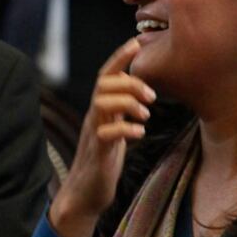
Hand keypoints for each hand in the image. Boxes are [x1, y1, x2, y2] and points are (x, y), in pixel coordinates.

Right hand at [48, 39, 153, 236]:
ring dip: (127, 103)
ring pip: (102, 104)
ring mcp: (93, 133)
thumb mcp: (114, 129)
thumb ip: (121, 111)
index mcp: (99, 110)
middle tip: (151, 96)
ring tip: (145, 114)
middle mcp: (93, 116)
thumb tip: (138, 93)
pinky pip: (106, 134)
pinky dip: (125, 129)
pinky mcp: (97, 153)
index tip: (135, 43)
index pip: (105, 75)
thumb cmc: (103, 161)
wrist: (84, 193)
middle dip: (129, 83)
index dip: (119, 57)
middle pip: (103, 84)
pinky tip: (139, 133)